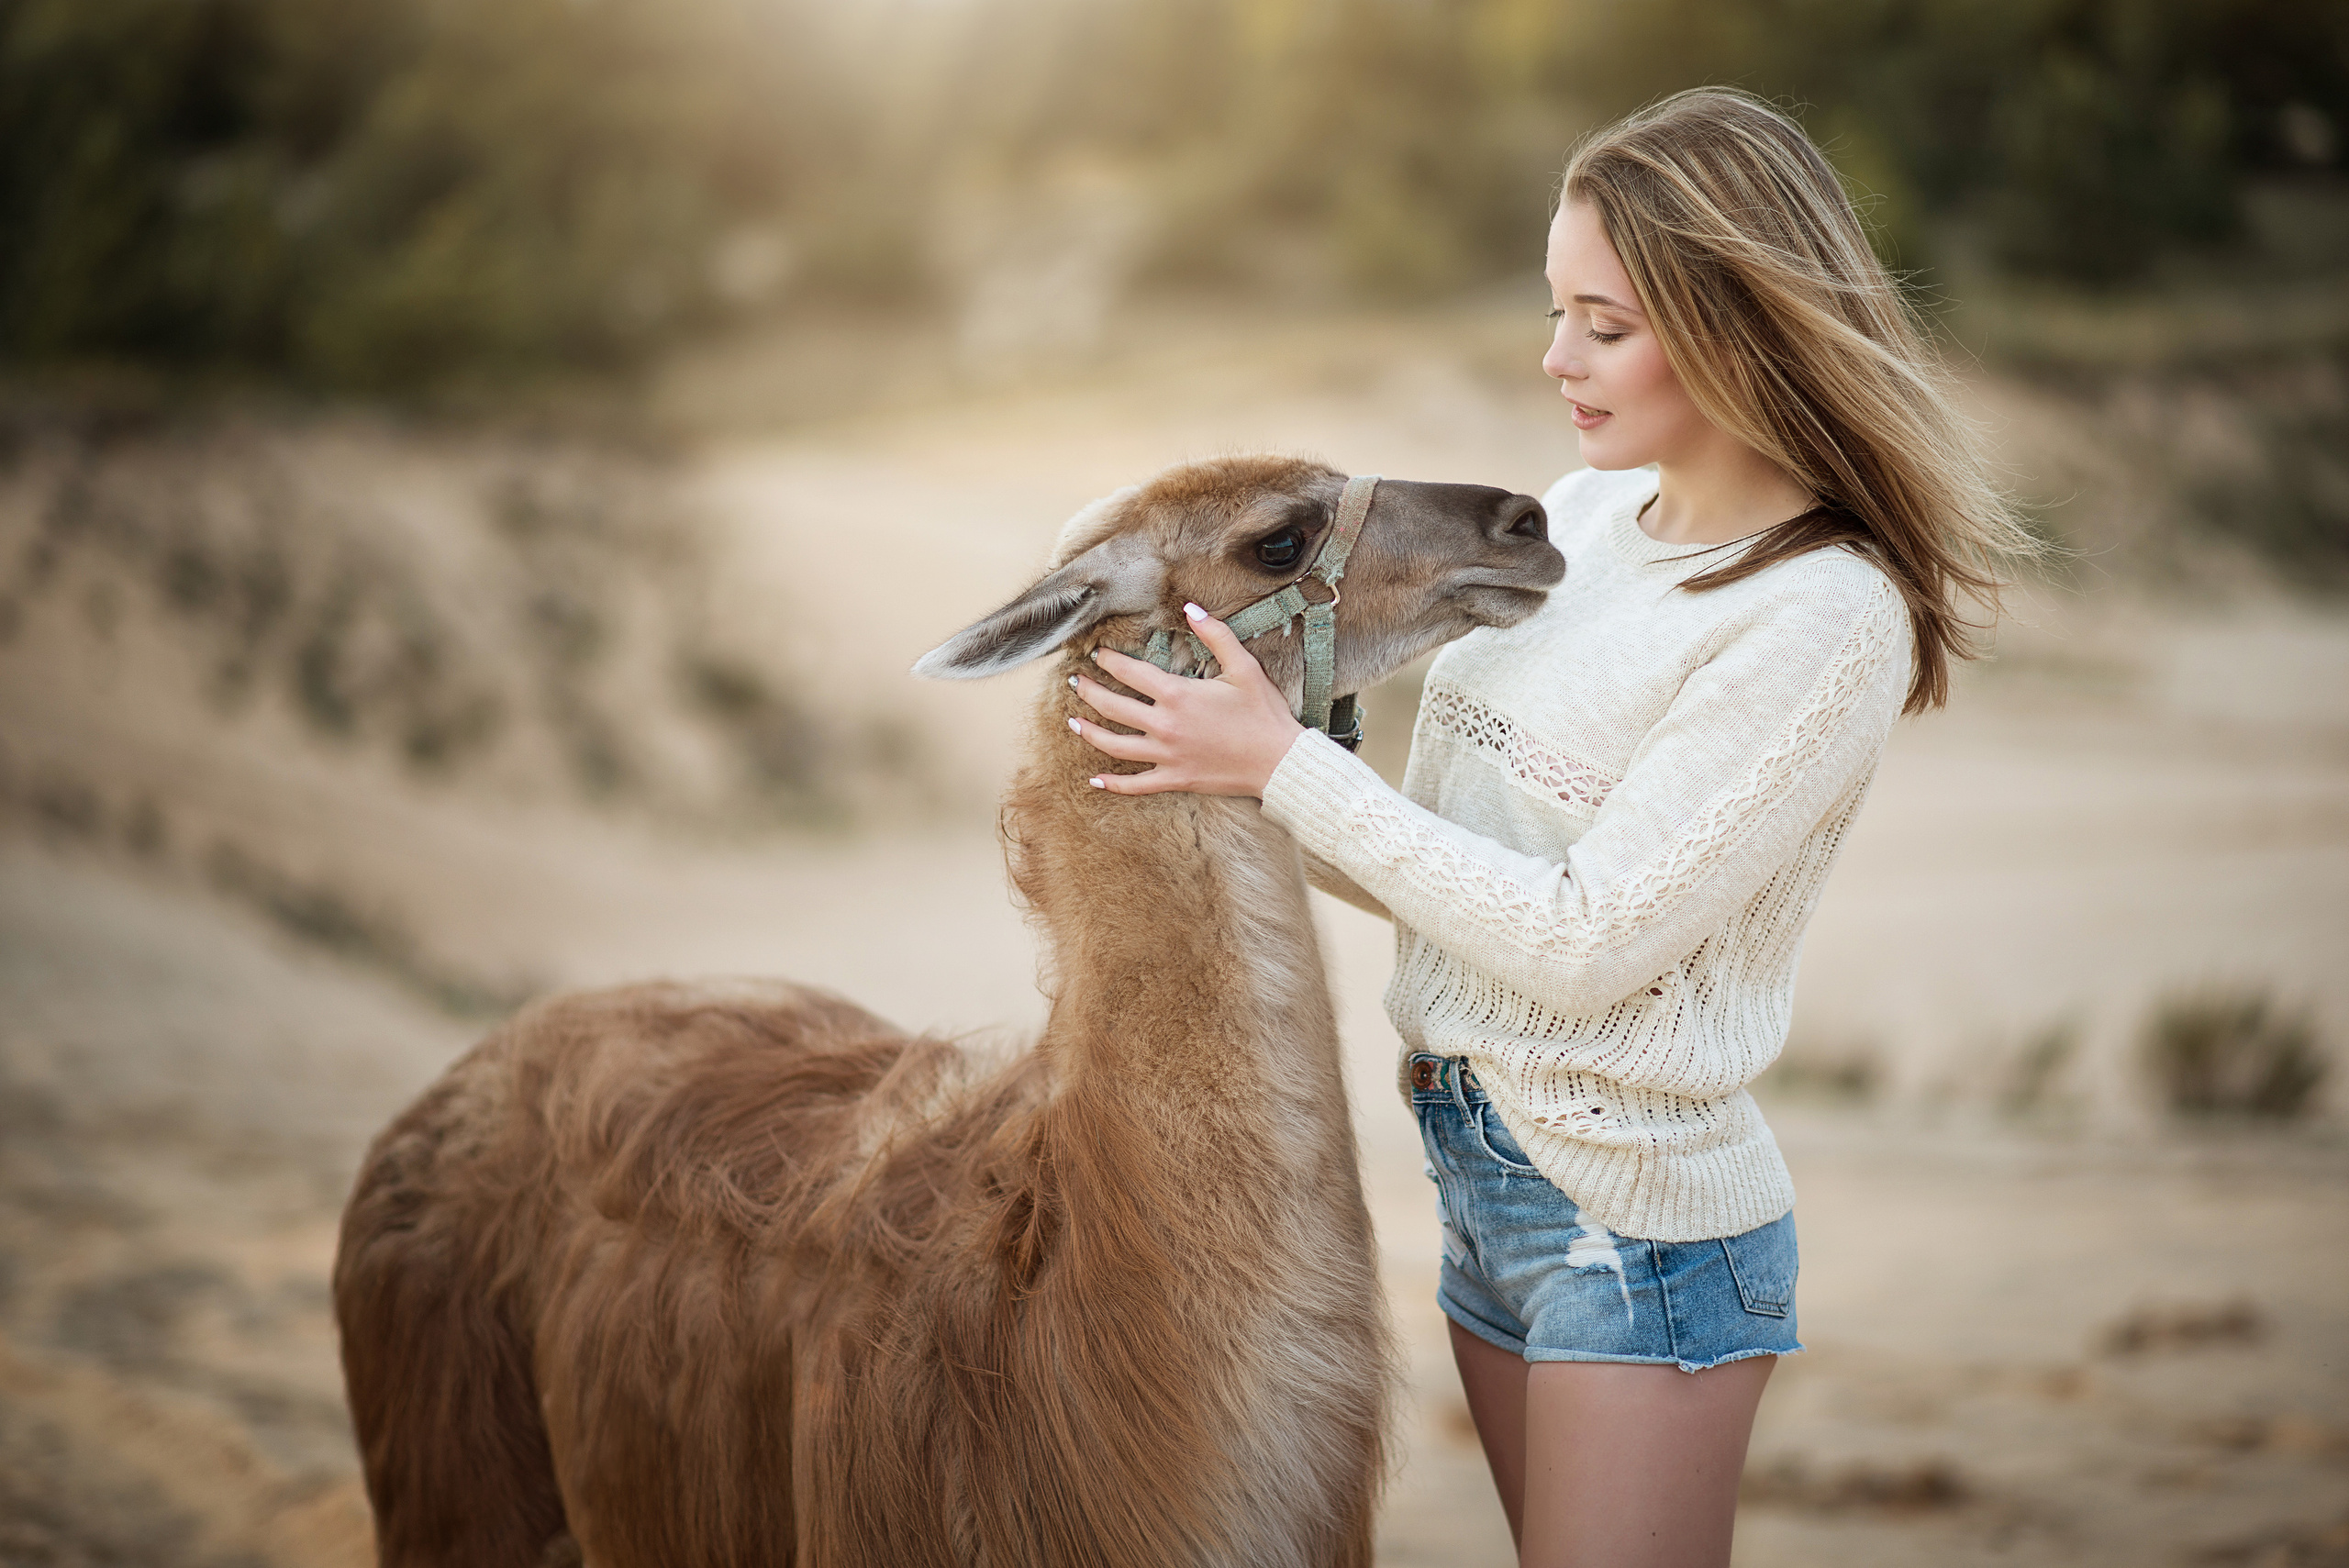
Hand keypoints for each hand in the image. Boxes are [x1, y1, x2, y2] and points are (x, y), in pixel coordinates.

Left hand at [1069, 602, 1305, 797]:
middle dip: (1088, 692)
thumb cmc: (1264, 713)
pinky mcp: (1174, 779)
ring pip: (1115, 745)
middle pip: (1112, 707)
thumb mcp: (1244, 667)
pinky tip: (1096, 780)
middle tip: (1074, 682)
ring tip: (1072, 722)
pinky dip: (1113, 783)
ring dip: (1090, 732)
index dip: (1109, 661)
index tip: (1098, 655)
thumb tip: (1190, 608)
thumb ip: (1215, 634)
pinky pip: (1136, 784)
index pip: (1130, 673)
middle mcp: (1164, 726)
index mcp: (1178, 695)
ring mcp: (1166, 755)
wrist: (1279, 762)